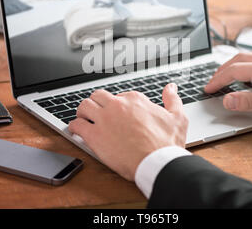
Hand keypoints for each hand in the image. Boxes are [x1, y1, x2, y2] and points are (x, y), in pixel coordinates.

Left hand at [68, 83, 187, 180]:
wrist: (157, 162)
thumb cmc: (167, 143)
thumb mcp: (177, 117)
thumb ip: (172, 100)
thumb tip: (171, 88)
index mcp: (135, 100)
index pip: (119, 95)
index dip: (118, 105)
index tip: (117, 114)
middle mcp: (117, 105)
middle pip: (98, 96)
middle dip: (96, 103)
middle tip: (96, 113)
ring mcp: (104, 119)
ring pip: (84, 106)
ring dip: (82, 112)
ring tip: (83, 119)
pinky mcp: (94, 135)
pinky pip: (76, 125)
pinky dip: (73, 128)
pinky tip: (75, 131)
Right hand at [204, 51, 251, 122]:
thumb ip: (249, 102)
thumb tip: (227, 99)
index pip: (233, 71)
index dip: (218, 80)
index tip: (208, 88)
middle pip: (238, 59)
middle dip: (221, 69)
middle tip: (212, 81)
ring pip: (248, 56)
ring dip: (233, 64)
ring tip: (226, 74)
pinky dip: (246, 63)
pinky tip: (250, 72)